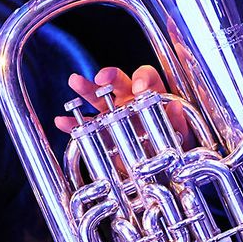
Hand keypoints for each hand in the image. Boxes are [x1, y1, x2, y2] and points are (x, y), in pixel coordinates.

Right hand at [54, 65, 188, 140]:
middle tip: (101, 77)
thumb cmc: (174, 143)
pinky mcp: (102, 131)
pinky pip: (85, 125)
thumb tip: (175, 106)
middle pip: (118, 80)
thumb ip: (178, 120)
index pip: (147, 77)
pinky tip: (62, 121)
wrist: (162, 165)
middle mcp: (131, 99)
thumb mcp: (181, 133)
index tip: (139, 88)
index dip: (142, 78)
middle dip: (109, 76)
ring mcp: (114, 113)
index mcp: (152, 94)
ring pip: (98, 96)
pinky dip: (73, 123)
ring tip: (74, 82)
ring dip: (85, 89)